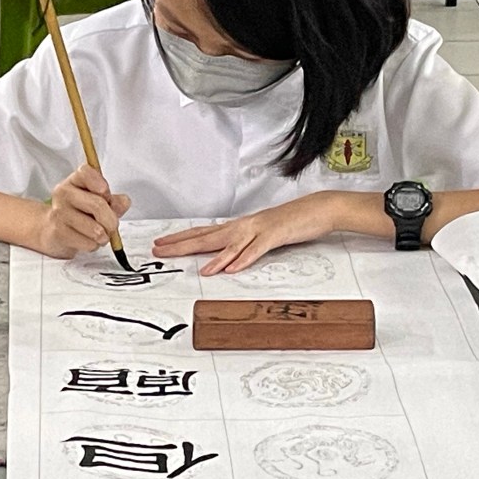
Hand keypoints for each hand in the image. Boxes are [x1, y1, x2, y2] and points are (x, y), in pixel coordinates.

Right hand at [39, 164, 130, 258]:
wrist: (54, 231)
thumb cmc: (81, 213)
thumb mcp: (101, 202)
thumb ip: (115, 201)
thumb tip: (123, 202)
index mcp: (75, 180)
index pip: (86, 172)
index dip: (101, 183)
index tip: (106, 194)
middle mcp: (64, 193)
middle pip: (97, 205)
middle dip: (111, 220)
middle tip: (112, 226)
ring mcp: (59, 212)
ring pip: (95, 229)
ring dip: (104, 237)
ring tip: (100, 235)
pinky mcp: (57, 232)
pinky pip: (88, 243)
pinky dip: (93, 246)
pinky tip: (87, 241)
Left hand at [151, 192, 340, 274]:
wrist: (318, 208)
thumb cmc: (291, 221)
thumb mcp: (262, 235)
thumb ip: (244, 244)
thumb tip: (228, 257)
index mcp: (239, 226)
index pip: (204, 233)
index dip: (181, 239)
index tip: (161, 244)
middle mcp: (244, 226)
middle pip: (208, 236)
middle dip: (182, 244)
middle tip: (160, 250)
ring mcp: (259, 229)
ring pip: (230, 244)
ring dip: (212, 257)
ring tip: (197, 269)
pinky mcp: (275, 235)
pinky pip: (257, 249)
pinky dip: (243, 259)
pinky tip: (231, 269)